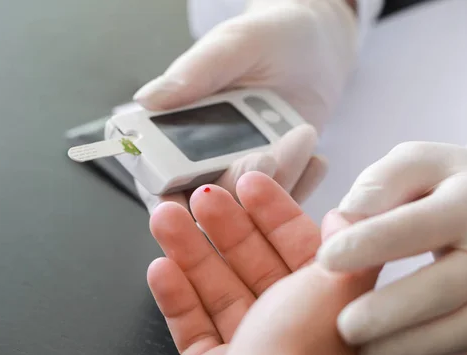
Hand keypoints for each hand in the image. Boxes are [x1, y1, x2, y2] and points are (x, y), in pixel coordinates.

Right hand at [133, 0, 357, 209]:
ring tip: (300, 136)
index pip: (159, 179)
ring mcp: (245, 170)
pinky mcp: (280, 177)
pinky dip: (303, 180)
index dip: (167, 197)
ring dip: (277, 178)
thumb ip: (196, 71)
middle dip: (234, 183)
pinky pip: (287, 196)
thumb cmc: (269, 37)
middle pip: (207, 200)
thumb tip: (148, 98)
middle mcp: (206, 159)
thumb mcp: (234, 45)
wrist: (317, 48)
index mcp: (176, 130)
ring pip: (250, 204)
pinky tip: (316, 157)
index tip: (190, 193)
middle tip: (262, 156)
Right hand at [148, 172, 378, 354]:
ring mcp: (249, 352)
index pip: (300, 247)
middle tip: (200, 197)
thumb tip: (350, 219)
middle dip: (224, 226)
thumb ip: (347, 251)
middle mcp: (291, 330)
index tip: (250, 184)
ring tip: (164, 219)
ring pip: (216, 289)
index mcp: (327, 309)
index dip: (274, 212)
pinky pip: (192, 326)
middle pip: (252, 263)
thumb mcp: (336, 293)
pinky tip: (161, 269)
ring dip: (189, 251)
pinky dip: (175, 298)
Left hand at [317, 142, 466, 354]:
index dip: (370, 244)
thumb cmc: (446, 185)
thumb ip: (379, 183)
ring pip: (462, 333)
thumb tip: (342, 221)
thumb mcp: (416, 162)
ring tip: (362, 353)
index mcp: (466, 205)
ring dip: (409, 350)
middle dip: (392, 312)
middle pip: (446, 289)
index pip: (418, 226)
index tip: (325, 259)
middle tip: (344, 325)